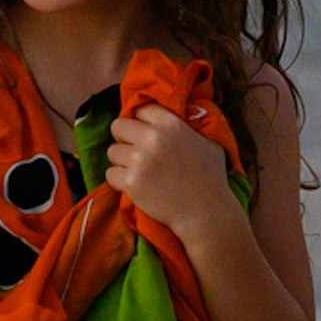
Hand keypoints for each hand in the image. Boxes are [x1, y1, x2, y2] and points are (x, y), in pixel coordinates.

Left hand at [100, 101, 235, 244]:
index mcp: (171, 124)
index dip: (142, 121)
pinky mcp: (131, 183)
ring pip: (112, 151)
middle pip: (118, 126)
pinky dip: (119, 180)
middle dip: (124, 138)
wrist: (205, 213)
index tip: (145, 132)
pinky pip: (110, 174)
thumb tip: (181, 107)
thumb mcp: (208, 141)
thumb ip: (191, 124)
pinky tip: (135, 185)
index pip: (141, 110)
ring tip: (139, 171)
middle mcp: (152, 138)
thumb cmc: (210, 177)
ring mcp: (139, 161)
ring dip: (122, 161)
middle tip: (136, 151)